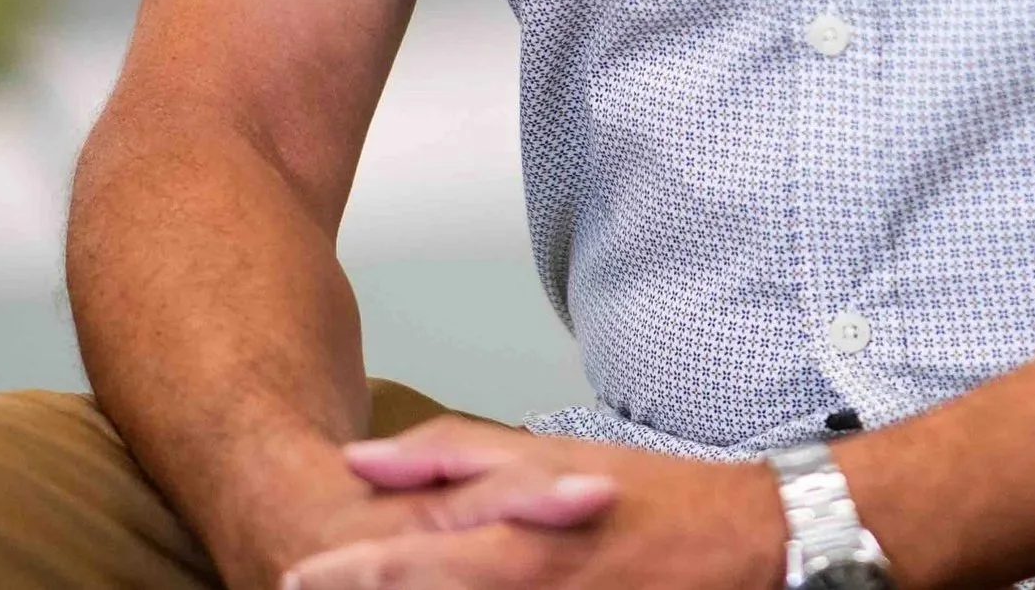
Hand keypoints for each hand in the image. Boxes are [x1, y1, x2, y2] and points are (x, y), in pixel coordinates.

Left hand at [278, 417, 783, 589]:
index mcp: (515, 542)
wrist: (742, 546)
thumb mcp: (549, 457)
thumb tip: (365, 459)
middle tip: (307, 582)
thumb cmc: (644, 497)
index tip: (293, 572)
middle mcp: (523, 586)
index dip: (343, 574)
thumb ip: (455, 457)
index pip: (404, 566)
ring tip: (363, 586)